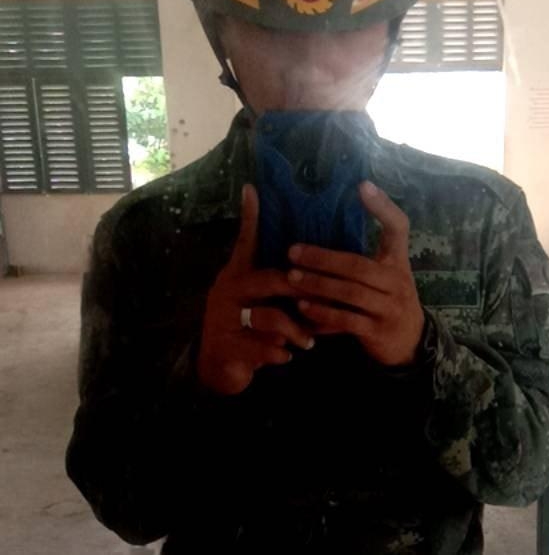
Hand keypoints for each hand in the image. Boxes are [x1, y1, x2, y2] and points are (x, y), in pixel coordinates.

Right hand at [197, 184, 314, 394]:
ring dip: (295, 330)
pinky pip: (263, 349)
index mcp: (237, 274)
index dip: (249, 216)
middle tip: (323, 304)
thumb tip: (302, 253)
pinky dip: (280, 354)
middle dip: (302, 291)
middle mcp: (228, 290)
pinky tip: (288, 356)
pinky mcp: (227, 348)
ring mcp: (223, 319)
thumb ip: (277, 280)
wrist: (215, 367)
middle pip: (270, 280)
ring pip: (269, 317)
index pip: (245, 241)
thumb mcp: (257, 299)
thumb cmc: (245, 326)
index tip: (252, 188)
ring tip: (309, 341)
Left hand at [287, 181, 424, 366]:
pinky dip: (323, 314)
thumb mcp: (386, 273)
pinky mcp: (378, 331)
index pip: (398, 227)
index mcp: (398, 260)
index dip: (383, 206)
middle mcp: (397, 281)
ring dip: (317, 285)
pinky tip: (302, 308)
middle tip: (293, 251)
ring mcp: (389, 307)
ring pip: (350, 293)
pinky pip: (347, 321)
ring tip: (291, 278)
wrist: (409, 341)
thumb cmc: (387, 298)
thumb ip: (365, 255)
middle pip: (358, 265)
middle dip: (323, 258)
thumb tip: (325, 225)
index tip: (361, 185)